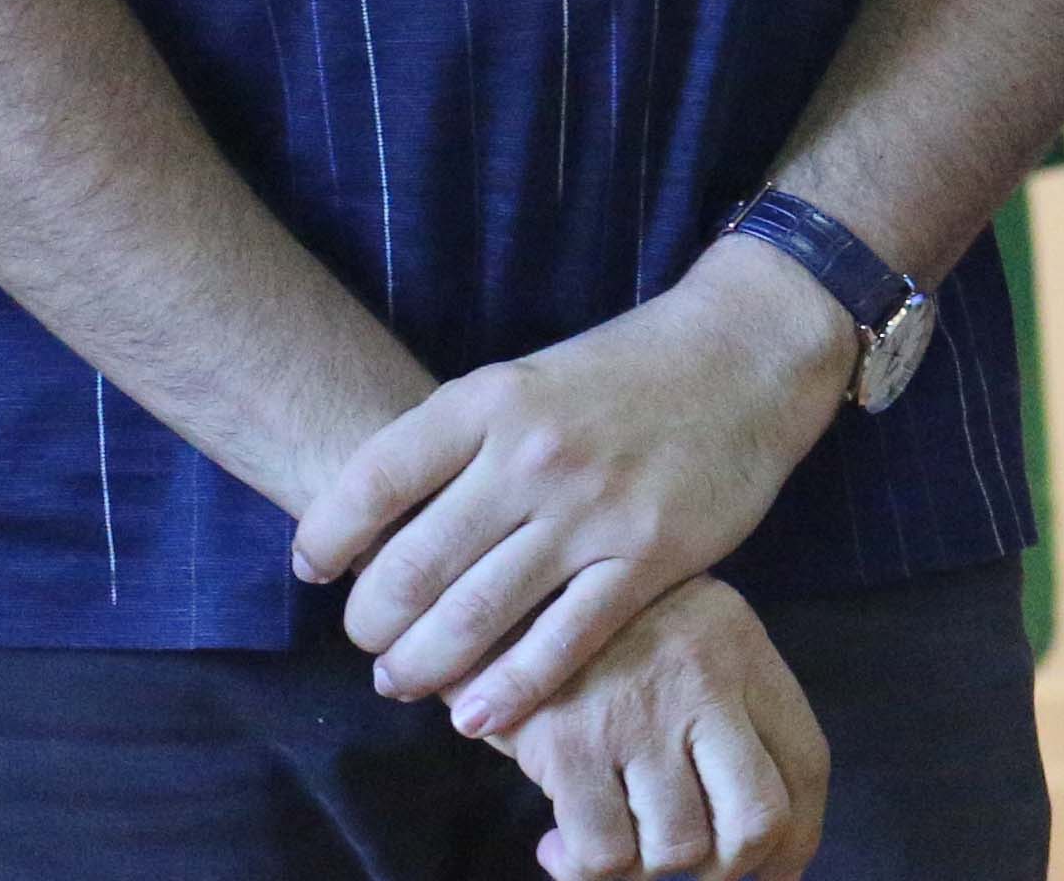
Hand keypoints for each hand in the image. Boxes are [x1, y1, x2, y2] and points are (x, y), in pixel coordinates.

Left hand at [301, 239, 860, 730]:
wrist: (749, 350)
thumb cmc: (628, 371)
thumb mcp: (529, 379)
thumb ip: (462, 445)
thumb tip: (379, 529)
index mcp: (492, 399)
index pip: (373, 480)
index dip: (326, 537)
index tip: (314, 569)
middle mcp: (534, 454)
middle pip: (413, 567)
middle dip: (371, 624)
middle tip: (370, 644)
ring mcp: (594, 509)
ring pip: (476, 617)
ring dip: (422, 666)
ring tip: (405, 682)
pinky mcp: (652, 556)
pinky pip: (563, 644)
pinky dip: (509, 691)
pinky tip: (477, 713)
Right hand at [486, 576, 829, 880]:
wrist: (494, 595)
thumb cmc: (593, 634)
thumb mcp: (684, 639)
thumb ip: (727, 716)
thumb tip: (770, 845)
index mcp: (741, 648)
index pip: (806, 762)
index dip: (798, 837)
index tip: (777, 869)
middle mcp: (701, 680)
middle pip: (758, 818)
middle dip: (730, 866)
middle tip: (695, 868)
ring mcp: (637, 715)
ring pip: (679, 848)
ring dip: (647, 867)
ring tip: (618, 840)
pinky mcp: (569, 746)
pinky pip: (604, 855)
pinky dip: (585, 870)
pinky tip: (561, 845)